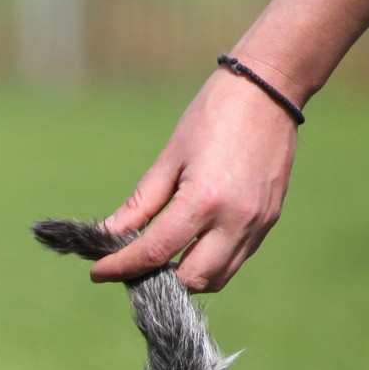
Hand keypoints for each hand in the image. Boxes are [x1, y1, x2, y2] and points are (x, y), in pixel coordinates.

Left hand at [93, 66, 299, 291]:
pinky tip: (192, 245)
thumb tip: (108, 234)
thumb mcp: (170, 159)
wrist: (270, 90)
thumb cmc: (214, 115)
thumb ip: (140, 205)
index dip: (121, 267)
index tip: (98, 273)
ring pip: (217, 279)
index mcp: (204, 200)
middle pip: (190, 279)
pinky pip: (235, 259)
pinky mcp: (269, 221)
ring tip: (164, 258)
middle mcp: (235, 219)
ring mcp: (257, 223)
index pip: (155, 252)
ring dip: (187, 276)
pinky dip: (210, 263)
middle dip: (158, 278)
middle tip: (135, 264)